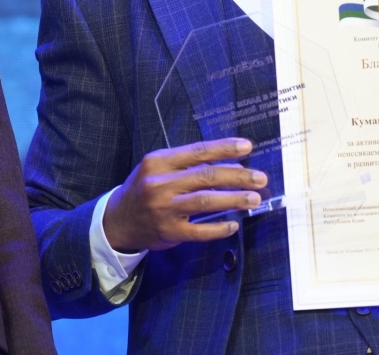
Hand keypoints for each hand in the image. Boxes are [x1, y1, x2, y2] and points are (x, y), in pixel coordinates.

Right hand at [102, 138, 266, 252]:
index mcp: (158, 162)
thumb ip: (188, 165)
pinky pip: (200, 231)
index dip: (224, 148)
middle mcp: (160, 184)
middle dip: (237, 176)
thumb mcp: (158, 169)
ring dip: (234, 199)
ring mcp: (164, 209)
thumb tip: (230, 165)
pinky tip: (234, 224)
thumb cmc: (144, 189)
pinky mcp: (169, 232)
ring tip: (254, 198)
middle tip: (260, 178)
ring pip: (206, 201)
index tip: (247, 147)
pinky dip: (219, 228)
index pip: (197, 151)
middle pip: (206, 176)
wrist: (118, 220)